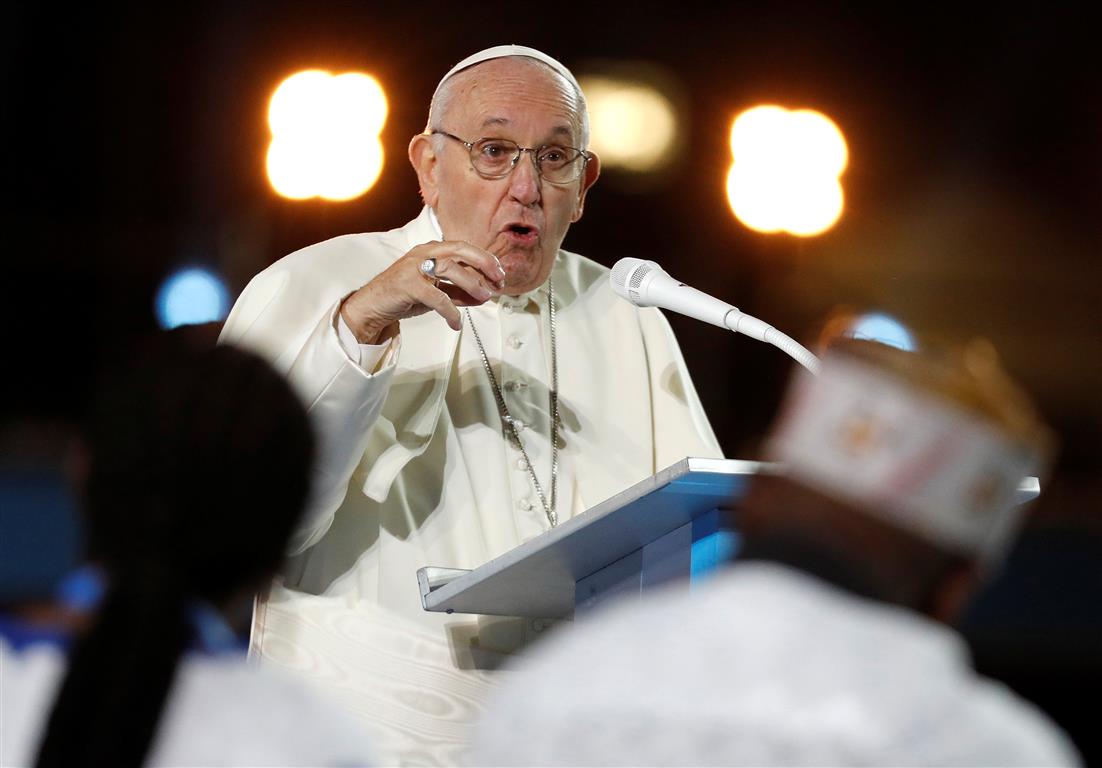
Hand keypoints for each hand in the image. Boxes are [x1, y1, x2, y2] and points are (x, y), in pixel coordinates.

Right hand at [340, 238, 507, 343]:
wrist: (373, 306)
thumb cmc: (404, 296)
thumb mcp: (436, 292)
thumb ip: (459, 292)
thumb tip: (485, 296)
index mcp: (432, 251)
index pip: (464, 248)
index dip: (485, 259)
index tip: (500, 274)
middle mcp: (423, 254)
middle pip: (459, 249)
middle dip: (483, 262)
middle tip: (498, 279)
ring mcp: (414, 267)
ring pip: (449, 269)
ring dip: (471, 283)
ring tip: (484, 298)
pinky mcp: (407, 284)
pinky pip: (436, 297)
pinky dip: (450, 311)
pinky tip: (457, 323)